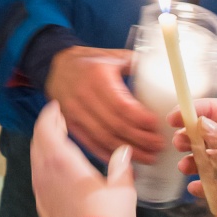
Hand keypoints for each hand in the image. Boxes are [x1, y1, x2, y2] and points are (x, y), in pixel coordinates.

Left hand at [31, 101, 136, 216]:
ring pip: (36, 158)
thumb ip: (121, 166)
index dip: (51, 114)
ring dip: (44, 146)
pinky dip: (43, 163)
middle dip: (47, 127)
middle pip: (38, 140)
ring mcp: (40, 190)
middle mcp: (44, 171)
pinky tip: (55, 168)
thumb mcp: (122, 188)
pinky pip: (37, 175)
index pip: (47, 127)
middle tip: (59, 120)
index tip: (56, 106)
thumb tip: (124, 151)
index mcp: (61, 160)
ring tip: (58, 141)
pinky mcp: (41, 206)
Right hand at [45, 46, 164, 161]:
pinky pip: (91, 144)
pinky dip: (109, 155)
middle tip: (158, 145)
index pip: (122, 106)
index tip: (156, 126)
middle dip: (140, 140)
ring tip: (149, 157)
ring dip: (129, 152)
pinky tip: (125, 160)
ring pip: (105, 139)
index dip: (141, 120)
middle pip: (115, 126)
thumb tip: (161, 73)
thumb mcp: (112, 56)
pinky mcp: (71, 125)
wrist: (54, 66)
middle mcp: (84, 96)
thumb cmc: (87, 62)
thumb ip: (136, 64)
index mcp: (98, 77)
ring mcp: (75, 113)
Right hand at [170, 97, 216, 200]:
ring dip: (194, 163)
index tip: (173, 118)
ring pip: (210, 159)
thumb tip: (199, 124)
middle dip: (190, 139)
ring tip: (184, 166)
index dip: (191, 111)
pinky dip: (205, 186)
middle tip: (178, 143)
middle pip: (207, 135)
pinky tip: (195, 188)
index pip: (213, 109)